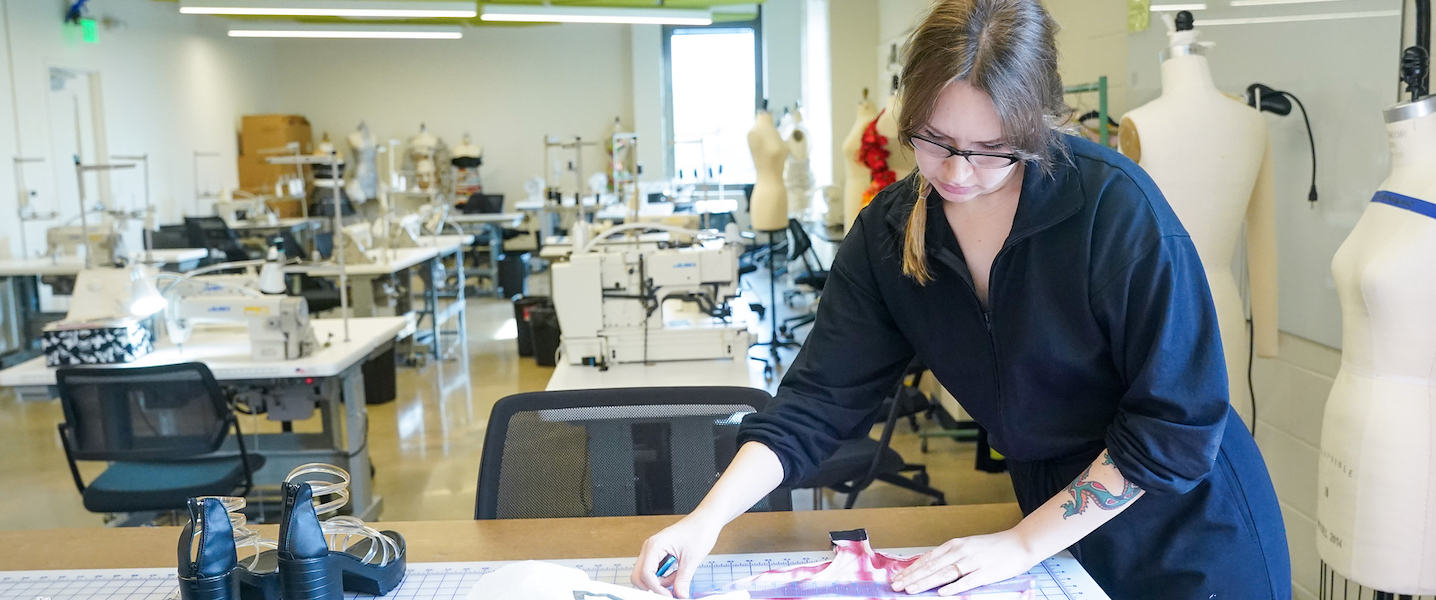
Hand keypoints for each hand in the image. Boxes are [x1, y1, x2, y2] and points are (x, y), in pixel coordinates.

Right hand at [630, 515, 722, 597]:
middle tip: (670, 592)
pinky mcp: (659, 553)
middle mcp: (650, 547)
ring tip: (679, 577)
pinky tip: (677, 572)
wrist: (706, 520)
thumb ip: (683, 579)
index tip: (669, 596)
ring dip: (660, 582)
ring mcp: (653, 550)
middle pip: (639, 575)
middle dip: (653, 586)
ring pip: (647, 574)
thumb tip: (680, 595)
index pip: (646, 574)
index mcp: (655, 545)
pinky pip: (655, 570)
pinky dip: (664, 577)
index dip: (656, 588)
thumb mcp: (692, 559)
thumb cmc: (699, 531)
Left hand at [890, 529, 1040, 595]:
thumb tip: (931, 566)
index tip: (897, 577)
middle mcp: (960, 552)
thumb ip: (950, 556)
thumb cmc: (994, 547)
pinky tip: (941, 593)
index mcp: (955, 545)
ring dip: (925, 582)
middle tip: (896, 586)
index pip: (927, 558)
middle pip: (931, 566)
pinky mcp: (985, 573)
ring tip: (910, 590)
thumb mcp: (968, 547)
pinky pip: (966, 582)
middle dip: (912, 577)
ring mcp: (972, 562)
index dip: (911, 568)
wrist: (1020, 543)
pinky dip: (953, 588)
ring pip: (944, 574)